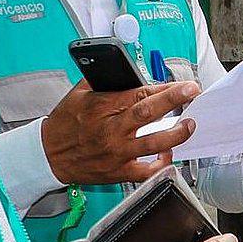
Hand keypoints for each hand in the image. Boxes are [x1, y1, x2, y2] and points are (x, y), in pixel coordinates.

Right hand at [41, 80, 198, 185]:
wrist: (49, 155)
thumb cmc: (64, 123)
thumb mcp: (78, 94)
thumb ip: (102, 80)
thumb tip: (126, 70)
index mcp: (103, 106)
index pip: (141, 93)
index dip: (166, 87)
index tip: (184, 84)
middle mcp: (112, 129)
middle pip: (149, 113)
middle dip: (175, 101)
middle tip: (193, 92)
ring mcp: (117, 152)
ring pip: (153, 143)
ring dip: (176, 134)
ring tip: (190, 125)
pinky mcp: (118, 171)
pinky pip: (146, 171)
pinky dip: (161, 165)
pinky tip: (169, 155)